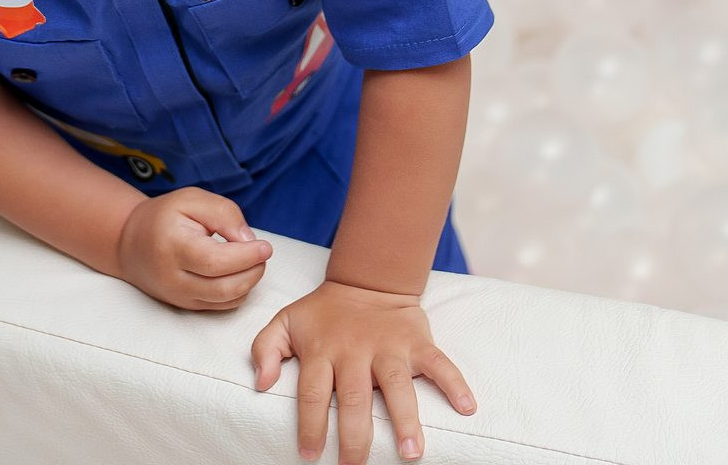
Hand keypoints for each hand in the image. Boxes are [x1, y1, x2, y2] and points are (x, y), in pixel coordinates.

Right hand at [116, 186, 272, 309]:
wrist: (131, 244)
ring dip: (249, 283)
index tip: (265, 246)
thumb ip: (223, 213)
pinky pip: (220, 306)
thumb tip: (248, 241)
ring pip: (224, 301)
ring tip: (253, 261)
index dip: (246, 257)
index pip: (215, 261)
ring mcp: (178, 296)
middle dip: (253, 272)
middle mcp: (173, 278)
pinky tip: (240, 273)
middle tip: (263, 254)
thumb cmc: (164, 217)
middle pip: (223, 287)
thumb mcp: (191, 200)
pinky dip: (238, 293)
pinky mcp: (185, 305)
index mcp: (173, 246)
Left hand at [251, 280, 476, 462]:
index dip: (310, 425)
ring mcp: (388, 346)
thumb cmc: (324, 312)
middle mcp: (355, 350)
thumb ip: (265, 349)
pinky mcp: (417, 341)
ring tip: (412, 453)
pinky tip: (467, 407)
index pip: (313, 393)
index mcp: (323, 350)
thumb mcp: (285, 322)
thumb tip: (260, 383)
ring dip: (406, 419)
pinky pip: (439, 362)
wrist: (367, 279)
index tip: (310, 454)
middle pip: (354, 397)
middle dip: (356, 436)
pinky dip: (455, 383)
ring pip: (397, 384)